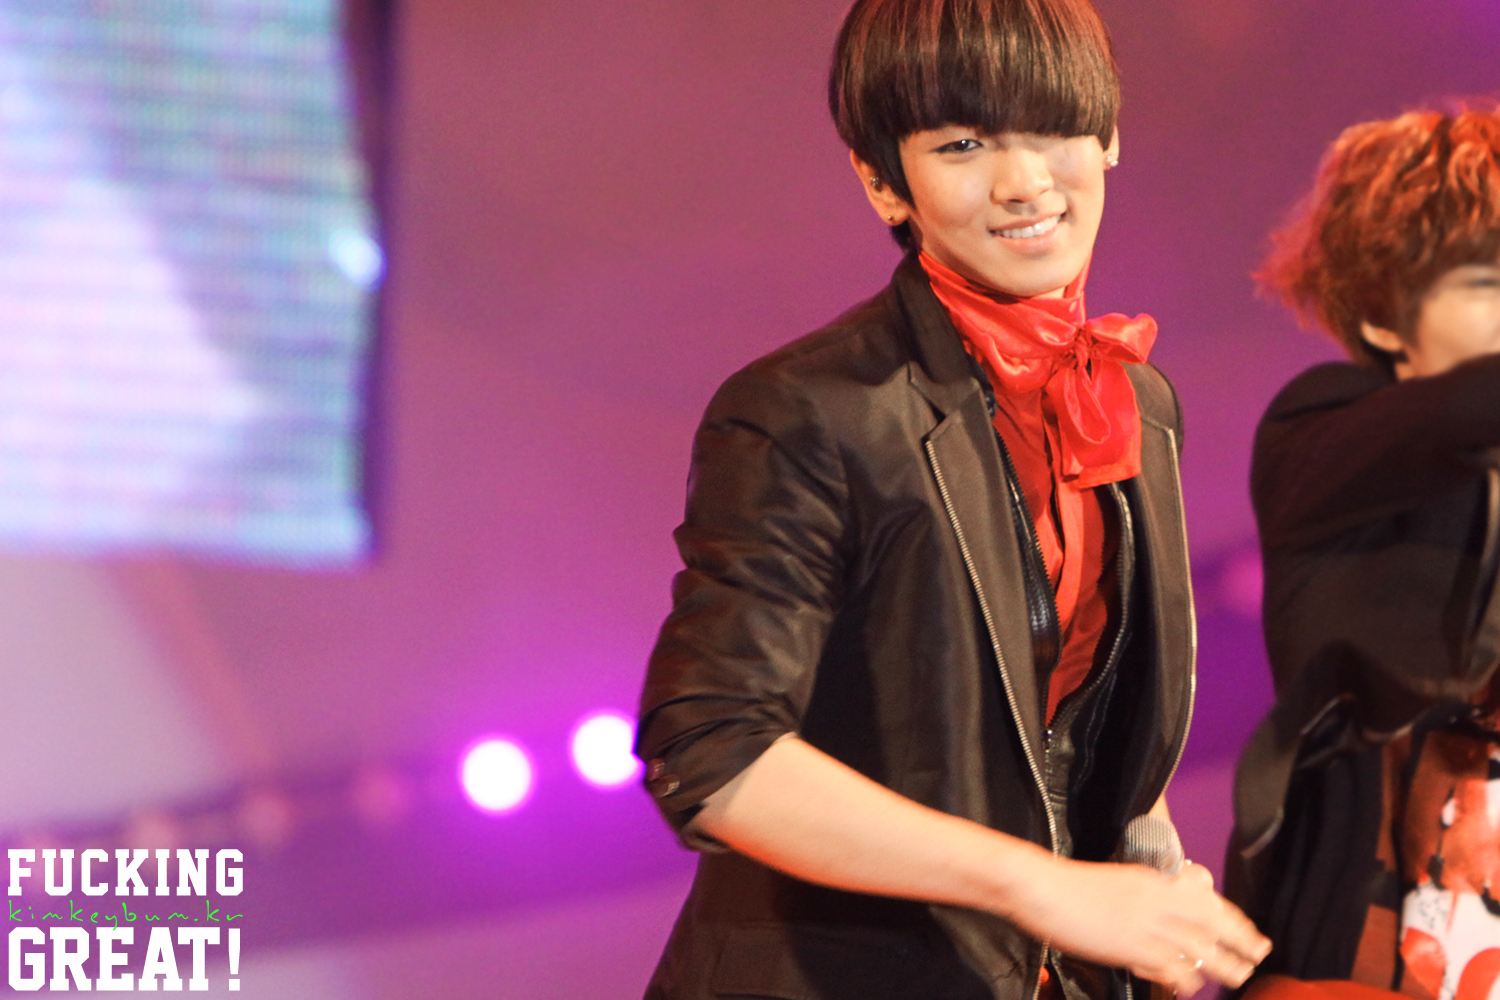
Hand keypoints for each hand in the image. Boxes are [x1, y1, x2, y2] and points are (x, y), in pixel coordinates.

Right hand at [1008, 857, 1270, 994]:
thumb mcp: (1125, 878)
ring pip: (1197, 950)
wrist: (1045, 890)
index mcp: (1157, 881)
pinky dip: (1183, 977)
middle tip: (1257, 958)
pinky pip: (1168, 968)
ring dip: (1221, 966)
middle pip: (1213, 927)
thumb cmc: (1078, 884)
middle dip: (1241, 946)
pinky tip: (1190, 983)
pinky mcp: (1129, 949)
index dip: (1237, 923)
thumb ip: (1156, 891)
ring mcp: (1145, 927)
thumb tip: (1182, 901)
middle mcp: (1157, 903)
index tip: (1253, 936)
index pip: (1211, 903)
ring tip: (1235, 976)